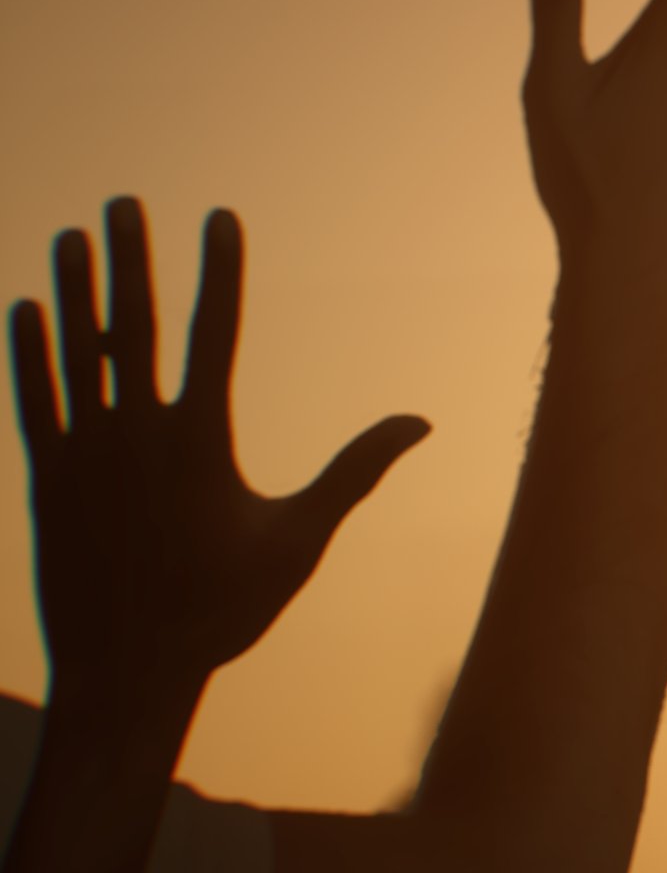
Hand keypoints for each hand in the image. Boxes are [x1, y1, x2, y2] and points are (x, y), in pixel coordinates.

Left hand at [9, 199, 426, 705]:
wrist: (128, 671)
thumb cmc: (225, 609)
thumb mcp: (301, 540)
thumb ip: (355, 471)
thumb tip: (420, 422)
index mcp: (201, 443)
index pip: (214, 333)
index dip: (218, 270)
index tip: (220, 217)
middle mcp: (135, 436)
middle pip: (132, 325)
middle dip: (130, 258)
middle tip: (123, 201)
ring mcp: (83, 455)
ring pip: (75, 352)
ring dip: (72, 289)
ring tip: (70, 236)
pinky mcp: (44, 480)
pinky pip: (33, 400)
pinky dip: (29, 353)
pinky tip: (25, 309)